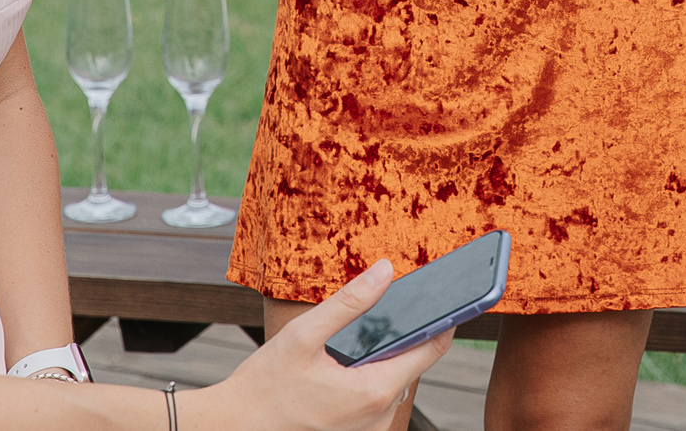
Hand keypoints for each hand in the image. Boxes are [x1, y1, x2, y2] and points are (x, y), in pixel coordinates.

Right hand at [187, 261, 447, 430]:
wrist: (232, 430)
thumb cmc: (263, 388)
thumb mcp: (303, 335)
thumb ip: (349, 302)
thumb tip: (385, 271)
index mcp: (374, 391)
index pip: (432, 349)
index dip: (444, 320)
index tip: (453, 295)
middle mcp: (378, 418)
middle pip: (411, 365)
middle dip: (399, 338)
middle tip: (378, 315)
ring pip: (392, 384)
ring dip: (380, 362)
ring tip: (345, 349)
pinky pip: (374, 402)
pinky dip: (365, 382)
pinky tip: (336, 373)